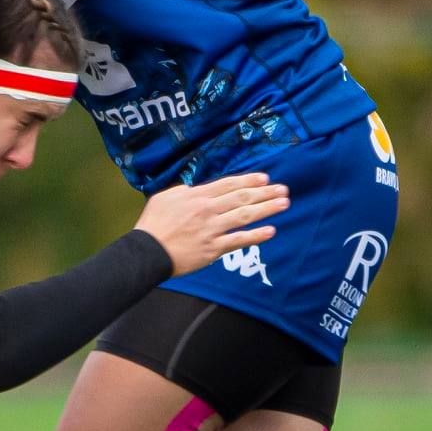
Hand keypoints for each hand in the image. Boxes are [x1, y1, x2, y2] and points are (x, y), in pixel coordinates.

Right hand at [135, 172, 289, 276]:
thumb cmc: (153, 225)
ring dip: (267, 209)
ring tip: (284, 204)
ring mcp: (212, 229)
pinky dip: (256, 236)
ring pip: (245, 216)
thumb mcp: (163, 198)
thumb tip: (192, 188)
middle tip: (283, 189)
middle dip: (265, 193)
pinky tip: (271, 231)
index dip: (249, 180)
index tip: (265, 178)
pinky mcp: (213, 248)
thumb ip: (181, 191)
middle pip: (242, 198)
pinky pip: (239, 240)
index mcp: (196, 196)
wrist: (147, 251)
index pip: (228, 185)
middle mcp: (208, 210)